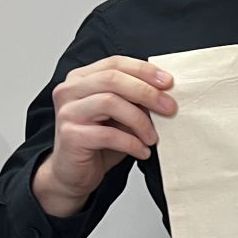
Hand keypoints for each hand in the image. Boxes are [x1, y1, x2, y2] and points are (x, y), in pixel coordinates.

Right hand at [33, 57, 175, 216]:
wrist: (74, 174)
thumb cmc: (98, 144)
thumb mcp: (120, 117)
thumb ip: (134, 101)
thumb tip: (165, 95)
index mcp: (81, 78)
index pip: (115, 63)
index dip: (144, 70)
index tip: (169, 83)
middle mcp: (70, 90)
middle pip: (112, 79)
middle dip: (146, 92)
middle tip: (169, 108)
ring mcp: (68, 112)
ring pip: (110, 102)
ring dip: (139, 120)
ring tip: (153, 138)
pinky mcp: (71, 135)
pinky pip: (108, 134)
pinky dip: (132, 143)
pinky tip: (142, 151)